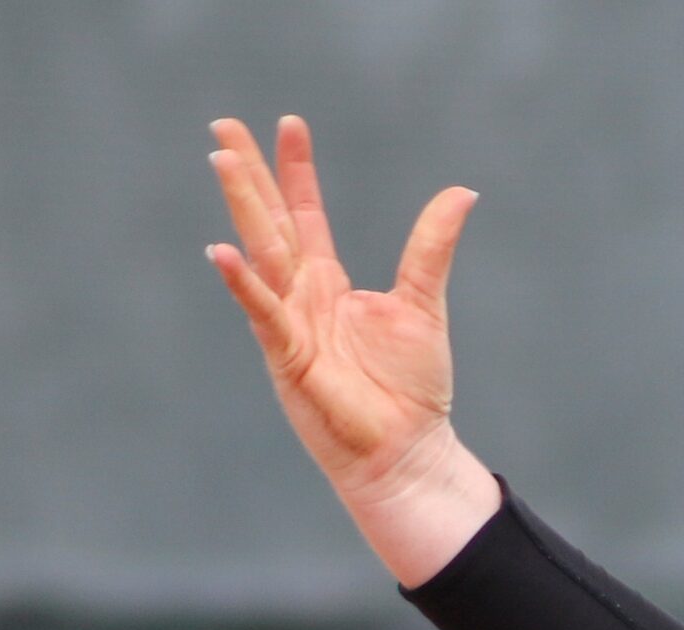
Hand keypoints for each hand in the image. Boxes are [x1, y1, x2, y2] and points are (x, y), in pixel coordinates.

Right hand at [206, 116, 499, 583]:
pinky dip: (244, 285)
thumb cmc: (410, 389)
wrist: (406, 451)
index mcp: (328, 284)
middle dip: (248, 175)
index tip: (290, 123)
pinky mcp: (287, 358)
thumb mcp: (425, 304)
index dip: (296, 171)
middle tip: (224, 124)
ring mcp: (288, 325)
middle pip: (270, 222)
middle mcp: (301, 298)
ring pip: (260, 254)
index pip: (305, 215)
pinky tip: (222, 252)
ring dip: (240, 208)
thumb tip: (462, 192)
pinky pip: (262, 314)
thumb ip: (432, 247)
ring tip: (220, 158)